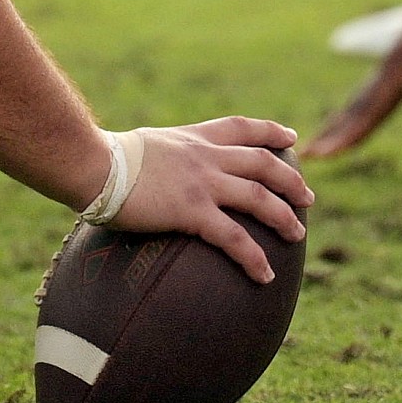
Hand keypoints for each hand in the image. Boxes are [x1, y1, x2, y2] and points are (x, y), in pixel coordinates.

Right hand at [109, 117, 314, 284]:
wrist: (94, 164)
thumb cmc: (106, 158)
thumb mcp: (147, 146)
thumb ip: (164, 155)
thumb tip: (156, 170)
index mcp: (195, 138)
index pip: (243, 127)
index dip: (271, 130)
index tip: (291, 136)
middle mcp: (206, 156)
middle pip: (263, 162)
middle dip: (290, 179)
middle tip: (307, 197)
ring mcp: (202, 183)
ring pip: (259, 197)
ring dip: (284, 216)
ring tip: (299, 234)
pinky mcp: (192, 211)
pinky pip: (234, 237)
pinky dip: (254, 257)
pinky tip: (266, 275)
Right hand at [309, 0, 401, 157]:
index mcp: (397, 71)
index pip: (368, 111)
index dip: (346, 136)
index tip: (320, 154)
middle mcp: (389, 68)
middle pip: (356, 105)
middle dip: (333, 130)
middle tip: (307, 153)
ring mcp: (395, 63)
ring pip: (363, 97)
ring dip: (344, 119)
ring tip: (325, 138)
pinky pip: (376, 90)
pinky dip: (363, 107)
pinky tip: (361, 111)